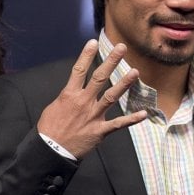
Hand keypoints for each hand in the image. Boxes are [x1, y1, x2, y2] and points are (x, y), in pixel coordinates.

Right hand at [37, 40, 146, 158]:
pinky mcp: (100, 130)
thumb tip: (75, 89)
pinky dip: (132, 119)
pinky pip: (119, 124)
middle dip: (111, 61)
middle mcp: (83, 102)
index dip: (86, 55)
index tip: (94, 42)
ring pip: (111, 96)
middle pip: (100, 77)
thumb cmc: (49, 129)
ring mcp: (93, 115)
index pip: (79, 70)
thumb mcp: (54, 107)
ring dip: (124, 83)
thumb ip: (68, 96)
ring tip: (135, 71)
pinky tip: (143, 113)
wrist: (49, 151)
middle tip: (121, 48)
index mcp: (69, 95)